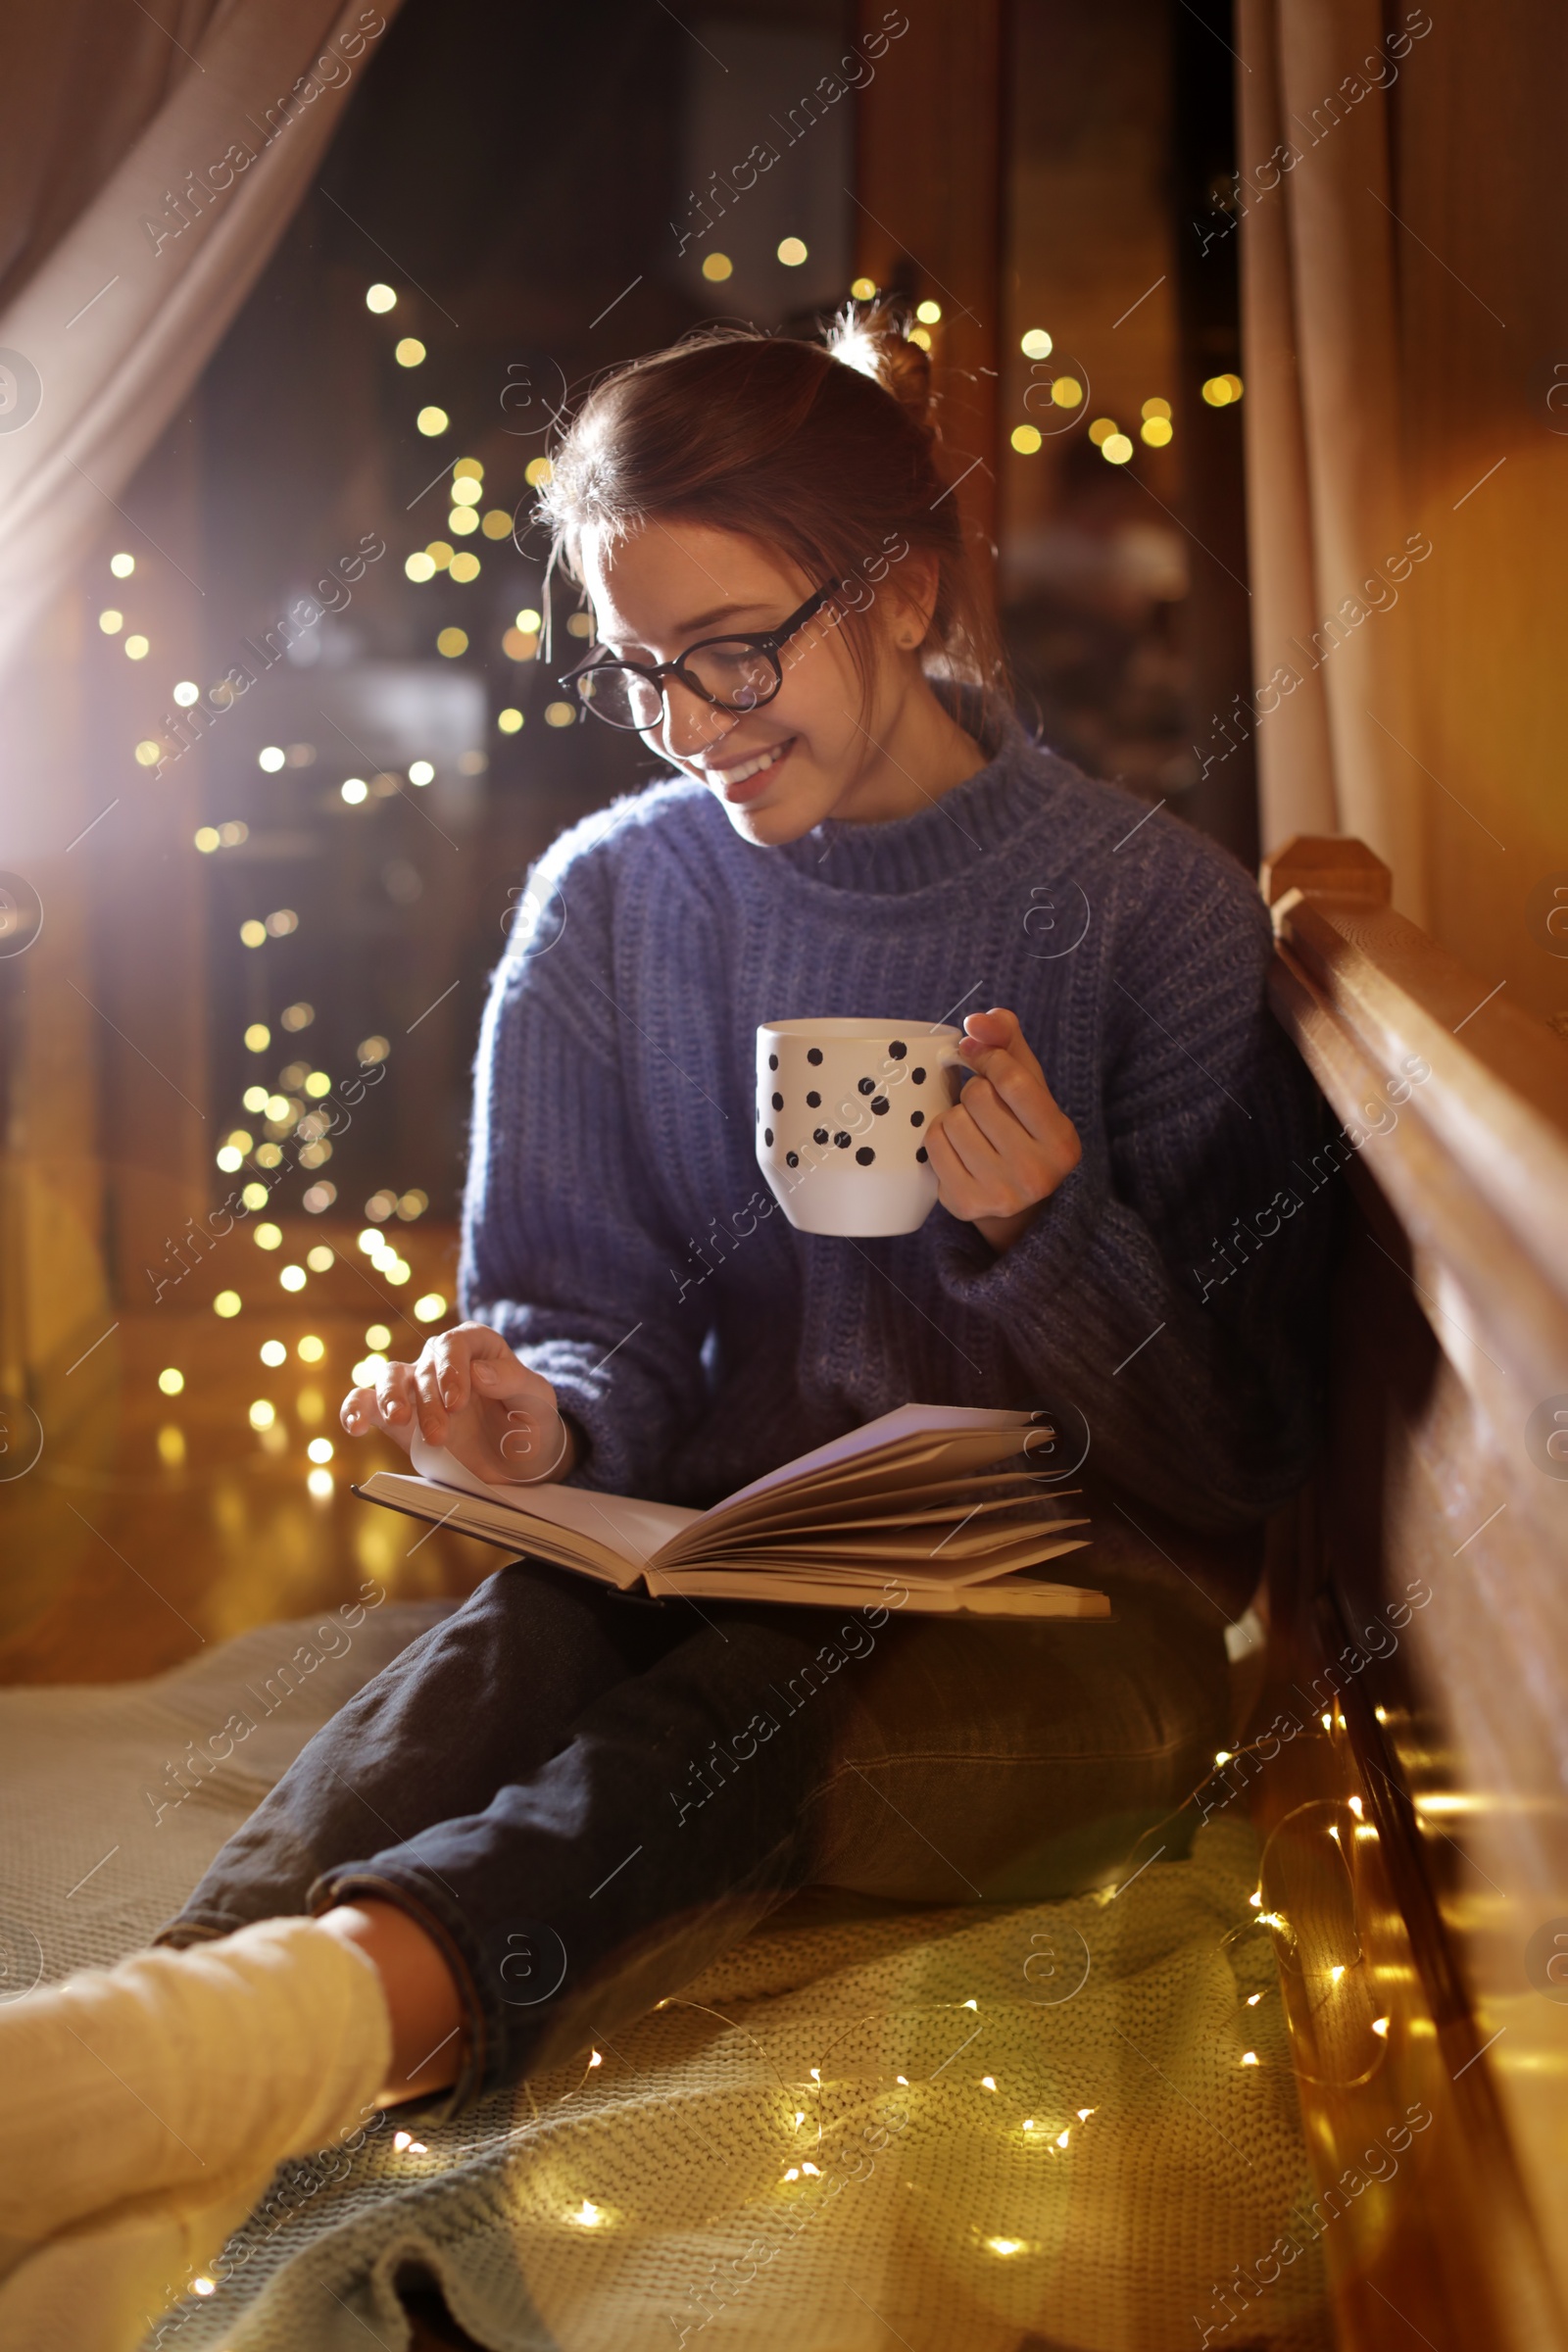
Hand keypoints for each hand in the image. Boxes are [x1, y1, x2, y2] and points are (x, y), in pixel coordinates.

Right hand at [340, 1321, 575, 1485]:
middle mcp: (444, 1361)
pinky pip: (367, 1404)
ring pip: (391, 1377)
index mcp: (479, 1347)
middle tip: (440, 1434)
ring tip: (399, 1420)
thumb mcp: (538, 1401)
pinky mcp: (400, 1418)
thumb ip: (514, 1381)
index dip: (452, 1369)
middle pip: (425, 1366)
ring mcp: (419, 1389)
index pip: (457, 1343)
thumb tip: (478, 1371)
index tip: (457, 1401)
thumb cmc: (532, 1422)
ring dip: (391, 1398)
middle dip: (429, 1400)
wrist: (519, 1462)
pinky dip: (356, 1409)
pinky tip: (355, 1426)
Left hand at [926, 1007, 1081, 1252]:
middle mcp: (1036, 1172)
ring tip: (973, 1130)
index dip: (989, 1057)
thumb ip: (1009, 1042)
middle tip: (984, 1108)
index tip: (981, 1057)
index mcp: (1062, 1141)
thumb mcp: (1030, 1085)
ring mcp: (999, 1193)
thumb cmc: (1022, 1129)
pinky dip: (939, 1137)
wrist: (1016, 1202)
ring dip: (955, 1116)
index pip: (1012, 1078)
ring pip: (951, 1120)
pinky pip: (933, 1145)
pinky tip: (958, 1148)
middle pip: (977, 1097)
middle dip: (974, 1092)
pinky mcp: (964, 1204)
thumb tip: (978, 1021)